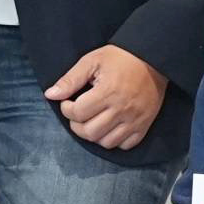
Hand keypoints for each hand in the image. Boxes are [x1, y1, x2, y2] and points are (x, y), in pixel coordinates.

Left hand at [45, 45, 166, 149]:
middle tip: (77, 113)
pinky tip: (109, 127)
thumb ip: (70, 79)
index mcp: (108, 92)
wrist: (153, 59)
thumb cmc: (120, 58)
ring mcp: (135, 120)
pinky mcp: (144, 125)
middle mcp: (122, 109)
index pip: (78, 113)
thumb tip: (50, 95)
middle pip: (89, 132)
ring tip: (92, 120)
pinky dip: (114, 140)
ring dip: (93, 135)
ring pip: (106, 142)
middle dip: (76, 125)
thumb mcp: (92, 61)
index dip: (66, 109)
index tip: (68, 101)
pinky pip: (125, 145)